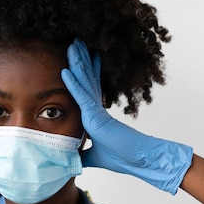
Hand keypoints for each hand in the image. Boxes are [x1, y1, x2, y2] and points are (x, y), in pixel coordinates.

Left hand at [61, 39, 192, 193]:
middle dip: (80, 60)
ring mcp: (97, 110)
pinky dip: (74, 83)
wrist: (137, 161)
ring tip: (71, 45)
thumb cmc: (122, 157)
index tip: (81, 58)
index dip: (84, 72)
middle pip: (86, 79)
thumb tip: (73, 161)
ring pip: (84, 81)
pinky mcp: (97, 116)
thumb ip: (84, 155)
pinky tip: (66, 70)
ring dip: (77, 63)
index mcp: (96, 115)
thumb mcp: (95, 156)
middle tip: (75, 42)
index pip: (88, 89)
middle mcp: (97, 108)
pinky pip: (82, 96)